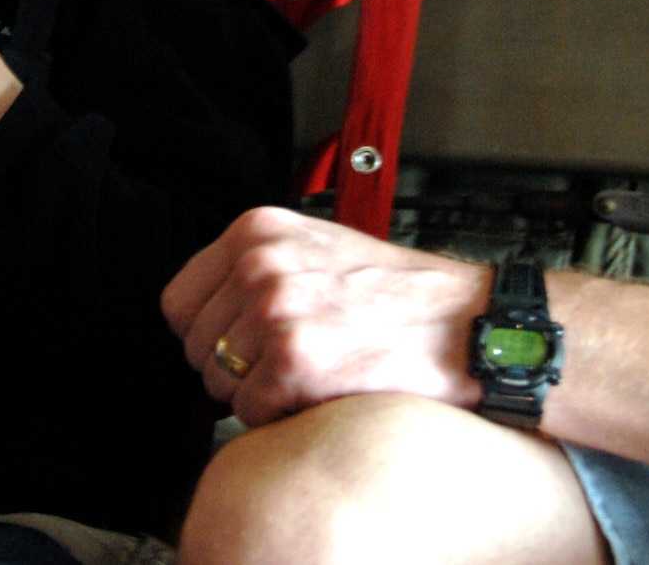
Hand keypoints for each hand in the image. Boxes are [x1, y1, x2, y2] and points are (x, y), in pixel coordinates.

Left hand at [162, 206, 490, 425]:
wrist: (470, 326)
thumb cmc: (402, 295)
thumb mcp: (318, 248)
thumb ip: (257, 267)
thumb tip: (204, 312)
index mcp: (256, 231)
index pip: (178, 302)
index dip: (206, 334)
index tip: (238, 346)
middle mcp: (259, 264)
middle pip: (196, 347)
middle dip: (231, 369)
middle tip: (284, 369)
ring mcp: (275, 311)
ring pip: (220, 383)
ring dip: (256, 395)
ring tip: (310, 378)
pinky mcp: (296, 362)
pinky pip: (250, 412)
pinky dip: (280, 417)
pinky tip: (321, 396)